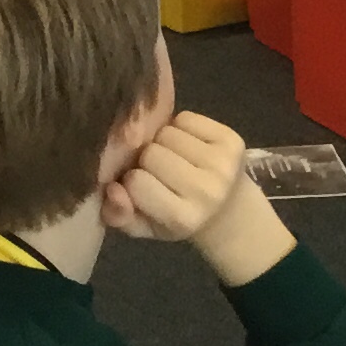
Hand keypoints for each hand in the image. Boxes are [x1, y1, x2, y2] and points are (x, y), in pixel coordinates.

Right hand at [104, 112, 294, 286]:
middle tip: (157, 172)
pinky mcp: (233, 140)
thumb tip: (111, 189)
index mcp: (183, 218)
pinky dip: (180, 127)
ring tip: (173, 158)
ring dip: (162, 141)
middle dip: (146, 159)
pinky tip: (188, 146)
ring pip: (166, 132)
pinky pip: (186, 118)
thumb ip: (119, 216)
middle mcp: (207, 191)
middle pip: (150, 153)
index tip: (140, 188)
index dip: (131, 181)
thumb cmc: (178, 218)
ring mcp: (223, 163)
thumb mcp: (145, 227)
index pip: (136, 182)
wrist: (229, 209)